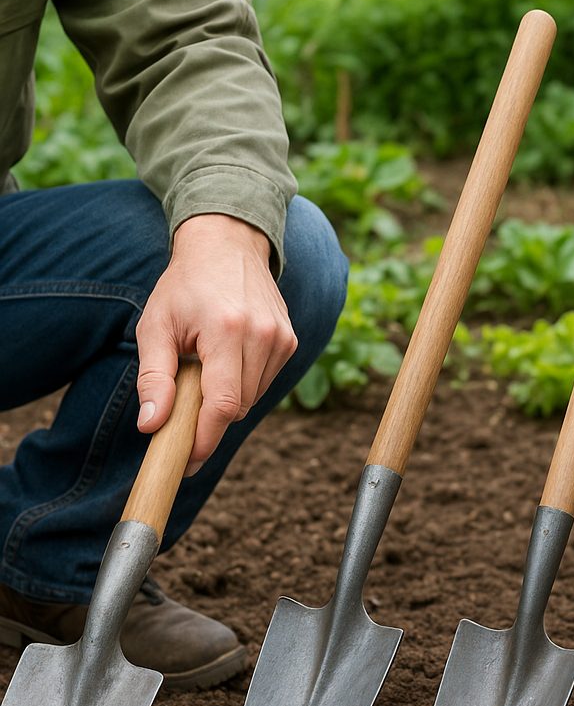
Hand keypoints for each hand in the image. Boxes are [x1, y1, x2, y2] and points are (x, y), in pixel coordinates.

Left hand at [135, 213, 297, 473]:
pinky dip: (241, 385)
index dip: (205, 439)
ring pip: (252, 398)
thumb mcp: (155, 326)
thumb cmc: (185, 285)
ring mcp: (283, 339)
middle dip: (208, 421)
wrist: (228, 244)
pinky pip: (263, 382)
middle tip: (181, 411)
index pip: (224, 404)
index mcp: (228, 331)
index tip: (186, 461)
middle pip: (238, 406)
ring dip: (225, 400)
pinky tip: (226, 362)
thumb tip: (151, 426)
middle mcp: (263, 336)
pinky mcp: (291, 342)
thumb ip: (153, 378)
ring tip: (203, 371)